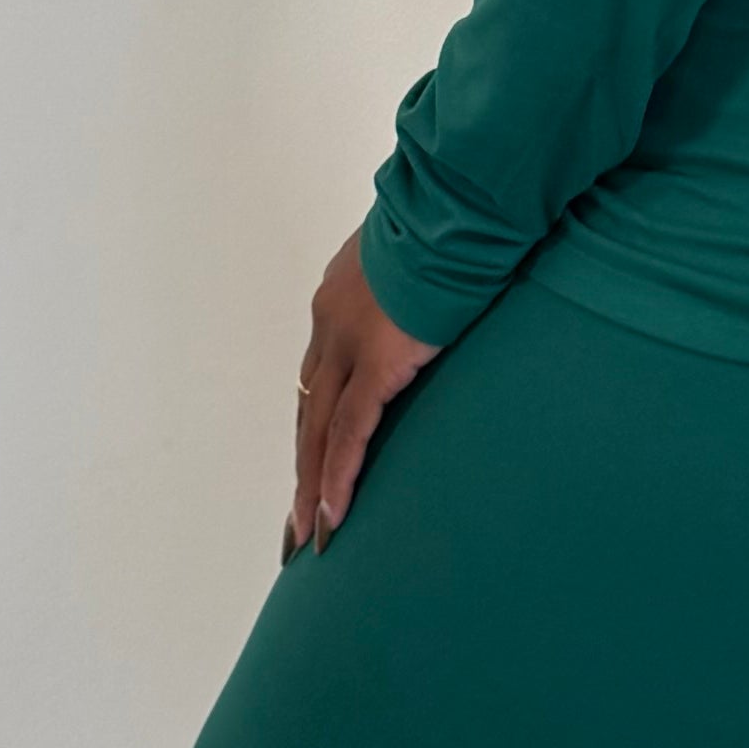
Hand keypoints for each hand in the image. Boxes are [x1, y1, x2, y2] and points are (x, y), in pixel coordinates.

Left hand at [288, 237, 438, 551]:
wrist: (454, 208)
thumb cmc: (450, 221)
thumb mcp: (419, 255)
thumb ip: (413, 285)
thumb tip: (434, 299)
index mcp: (338, 298)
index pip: (319, 376)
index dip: (315, 423)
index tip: (312, 461)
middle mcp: (330, 326)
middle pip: (307, 412)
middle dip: (301, 470)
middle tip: (294, 523)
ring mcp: (348, 346)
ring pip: (318, 433)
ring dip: (309, 490)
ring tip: (306, 540)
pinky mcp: (376, 365)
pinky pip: (349, 434)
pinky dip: (337, 479)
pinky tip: (331, 518)